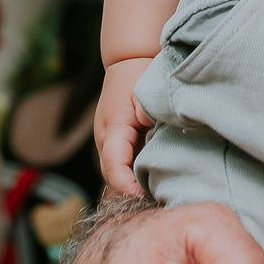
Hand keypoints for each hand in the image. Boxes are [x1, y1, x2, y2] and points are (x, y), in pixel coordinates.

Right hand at [95, 58, 154, 197]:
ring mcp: (110, 142)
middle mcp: (106, 139)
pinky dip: (134, 174)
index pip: (113, 166)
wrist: (128, 60)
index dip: (125, 185)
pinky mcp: (118, 142)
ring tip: (157, 196)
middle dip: (130, 192)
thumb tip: (149, 125)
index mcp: (112, 129)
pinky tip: (154, 181)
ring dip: (132, 184)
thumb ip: (146, 109)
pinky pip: (123, 164)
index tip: (141, 196)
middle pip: (113, 176)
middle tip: (156, 203)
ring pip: (117, 172)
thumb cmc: (138, 73)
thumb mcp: (144, 89)